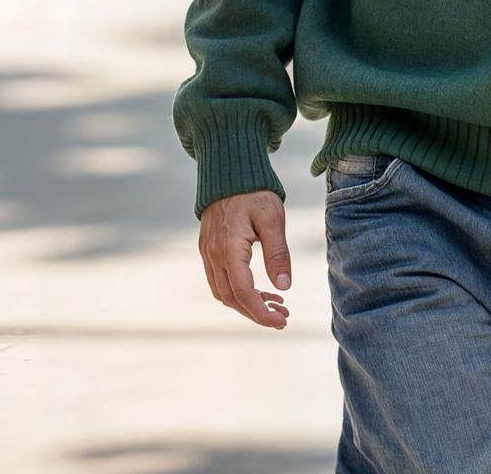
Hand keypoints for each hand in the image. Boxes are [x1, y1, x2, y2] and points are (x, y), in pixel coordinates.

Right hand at [199, 189, 291, 329]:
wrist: (229, 169)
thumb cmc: (255, 191)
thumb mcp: (272, 219)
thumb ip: (278, 253)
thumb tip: (284, 287)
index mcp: (229, 249)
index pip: (243, 294)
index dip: (261, 313)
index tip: (281, 321)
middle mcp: (212, 255)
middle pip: (231, 299)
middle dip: (256, 312)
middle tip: (283, 315)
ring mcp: (206, 252)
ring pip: (222, 292)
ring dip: (246, 304)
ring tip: (275, 304)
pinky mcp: (207, 248)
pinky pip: (218, 279)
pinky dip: (237, 290)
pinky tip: (258, 288)